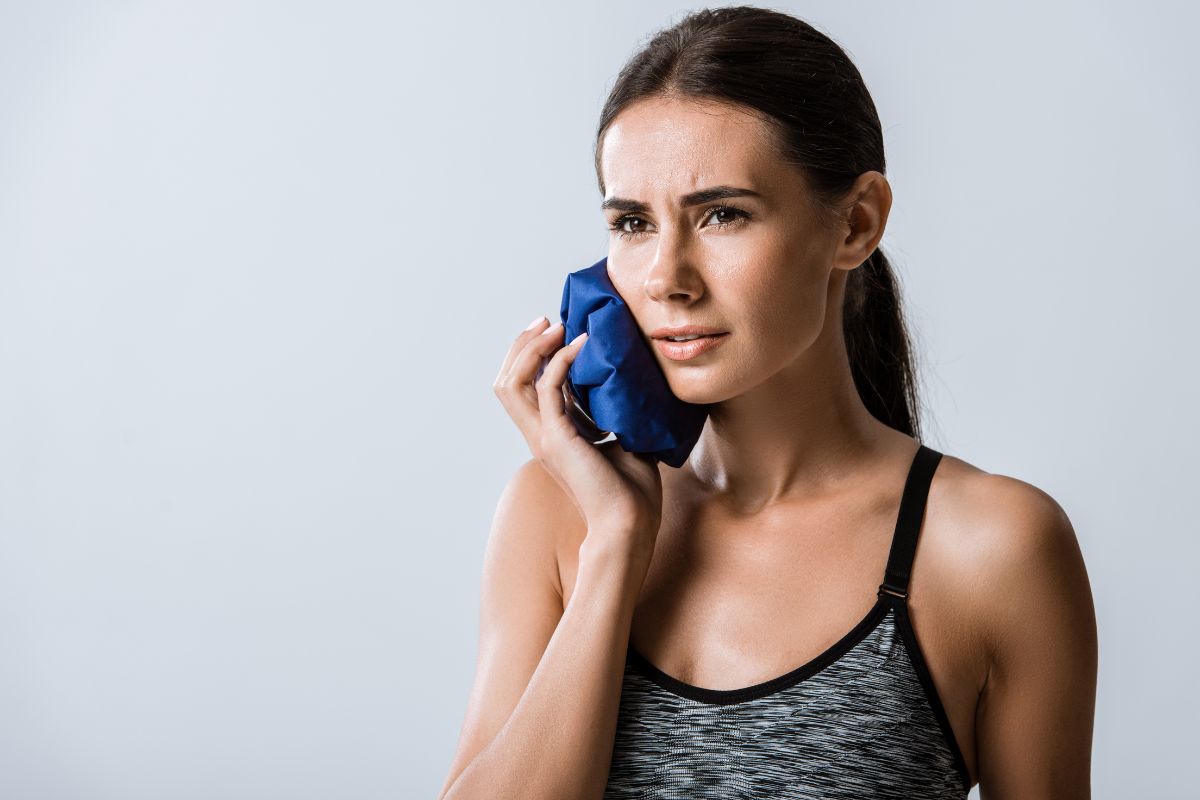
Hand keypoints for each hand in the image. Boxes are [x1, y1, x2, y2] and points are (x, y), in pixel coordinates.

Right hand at [493, 316, 663, 554]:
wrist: (630, 524)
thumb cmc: (632, 492)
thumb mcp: (621, 441)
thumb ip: (612, 415)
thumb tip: (627, 384)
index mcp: (550, 437)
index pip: (523, 388)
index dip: (532, 356)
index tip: (556, 331)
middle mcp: (539, 436)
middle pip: (506, 380)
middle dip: (522, 345)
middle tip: (547, 320)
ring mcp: (544, 438)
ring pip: (512, 383)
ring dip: (531, 349)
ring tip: (554, 326)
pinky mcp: (558, 439)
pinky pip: (547, 388)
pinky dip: (561, 361)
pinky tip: (582, 345)